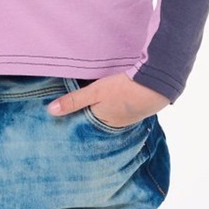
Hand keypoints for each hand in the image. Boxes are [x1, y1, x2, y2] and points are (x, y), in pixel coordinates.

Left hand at [46, 72, 169, 126]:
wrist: (158, 84)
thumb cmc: (124, 89)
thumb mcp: (96, 92)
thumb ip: (74, 100)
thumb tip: (50, 111)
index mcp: (102, 123)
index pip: (83, 122)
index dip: (73, 117)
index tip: (60, 115)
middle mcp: (114, 124)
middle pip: (95, 118)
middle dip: (86, 112)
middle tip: (72, 104)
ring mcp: (127, 117)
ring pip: (108, 112)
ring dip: (101, 106)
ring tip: (91, 98)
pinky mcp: (136, 107)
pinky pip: (120, 107)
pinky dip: (114, 102)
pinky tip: (112, 95)